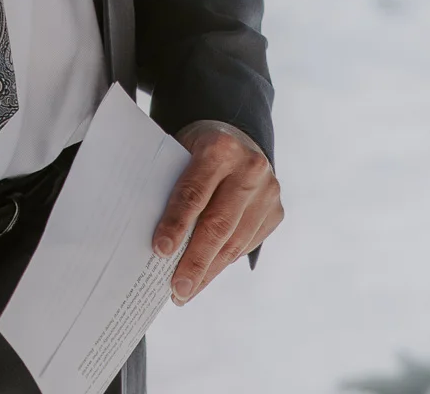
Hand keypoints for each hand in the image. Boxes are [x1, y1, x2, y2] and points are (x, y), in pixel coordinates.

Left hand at [152, 120, 282, 304]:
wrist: (237, 139)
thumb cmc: (196, 150)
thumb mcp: (181, 151)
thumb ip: (171, 184)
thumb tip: (153, 239)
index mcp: (220, 147)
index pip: (195, 192)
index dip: (177, 224)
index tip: (160, 251)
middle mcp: (250, 168)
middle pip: (219, 225)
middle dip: (195, 261)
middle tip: (176, 289)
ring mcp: (268, 191)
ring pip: (235, 242)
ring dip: (209, 271)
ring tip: (185, 291)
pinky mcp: (276, 211)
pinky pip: (246, 245)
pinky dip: (223, 262)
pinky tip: (205, 275)